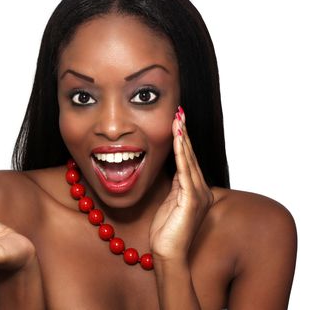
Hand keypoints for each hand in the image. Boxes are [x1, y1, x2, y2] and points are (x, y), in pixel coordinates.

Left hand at [149, 106, 213, 261]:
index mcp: (195, 190)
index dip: (183, 140)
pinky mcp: (191, 200)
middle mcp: (201, 190)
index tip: (177, 122)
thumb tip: (174, 169)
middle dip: (183, 133)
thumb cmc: (166, 231)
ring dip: (182, 138)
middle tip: (179, 113)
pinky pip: (185, 172)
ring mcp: (198, 195)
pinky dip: (181, 154)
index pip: (188, 159)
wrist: (168, 254)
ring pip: (188, 160)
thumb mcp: (170, 202)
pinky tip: (178, 140)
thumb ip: (175, 185)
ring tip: (178, 120)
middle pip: (190, 156)